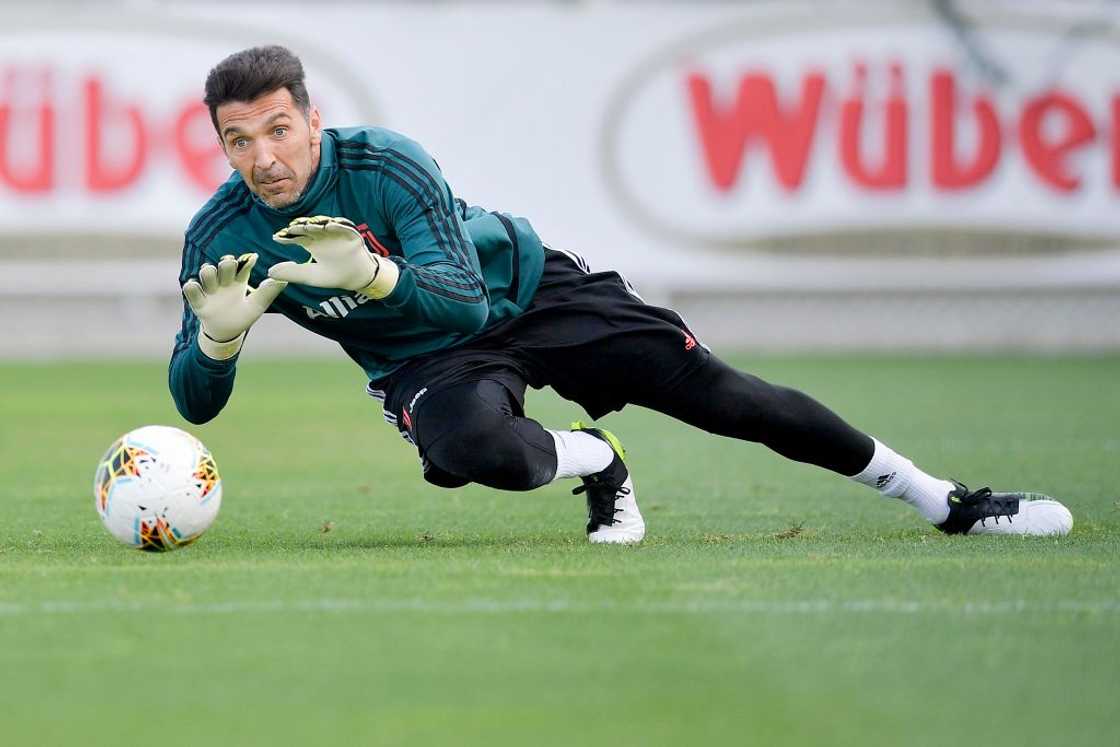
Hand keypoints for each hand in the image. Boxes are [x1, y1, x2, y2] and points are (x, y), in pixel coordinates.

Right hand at [182, 253, 286, 358]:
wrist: (226, 334)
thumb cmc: (242, 316)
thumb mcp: (257, 305)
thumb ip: (268, 292)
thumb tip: (284, 279)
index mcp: (238, 280)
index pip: (241, 265)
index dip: (246, 260)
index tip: (253, 259)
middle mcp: (224, 281)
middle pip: (223, 264)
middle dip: (226, 262)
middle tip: (231, 265)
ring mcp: (210, 289)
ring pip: (206, 271)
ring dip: (209, 272)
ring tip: (214, 280)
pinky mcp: (198, 300)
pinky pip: (190, 288)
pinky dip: (193, 286)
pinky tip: (196, 288)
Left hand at [269, 215, 397, 298]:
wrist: (356, 278)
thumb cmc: (334, 275)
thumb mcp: (310, 276)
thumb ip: (293, 273)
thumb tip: (270, 272)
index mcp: (311, 244)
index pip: (295, 237)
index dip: (286, 237)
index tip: (276, 238)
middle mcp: (321, 236)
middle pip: (308, 228)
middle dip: (299, 227)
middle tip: (290, 228)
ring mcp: (335, 234)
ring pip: (323, 225)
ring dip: (315, 224)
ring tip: (308, 226)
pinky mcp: (350, 234)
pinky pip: (343, 227)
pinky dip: (337, 225)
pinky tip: (329, 226)